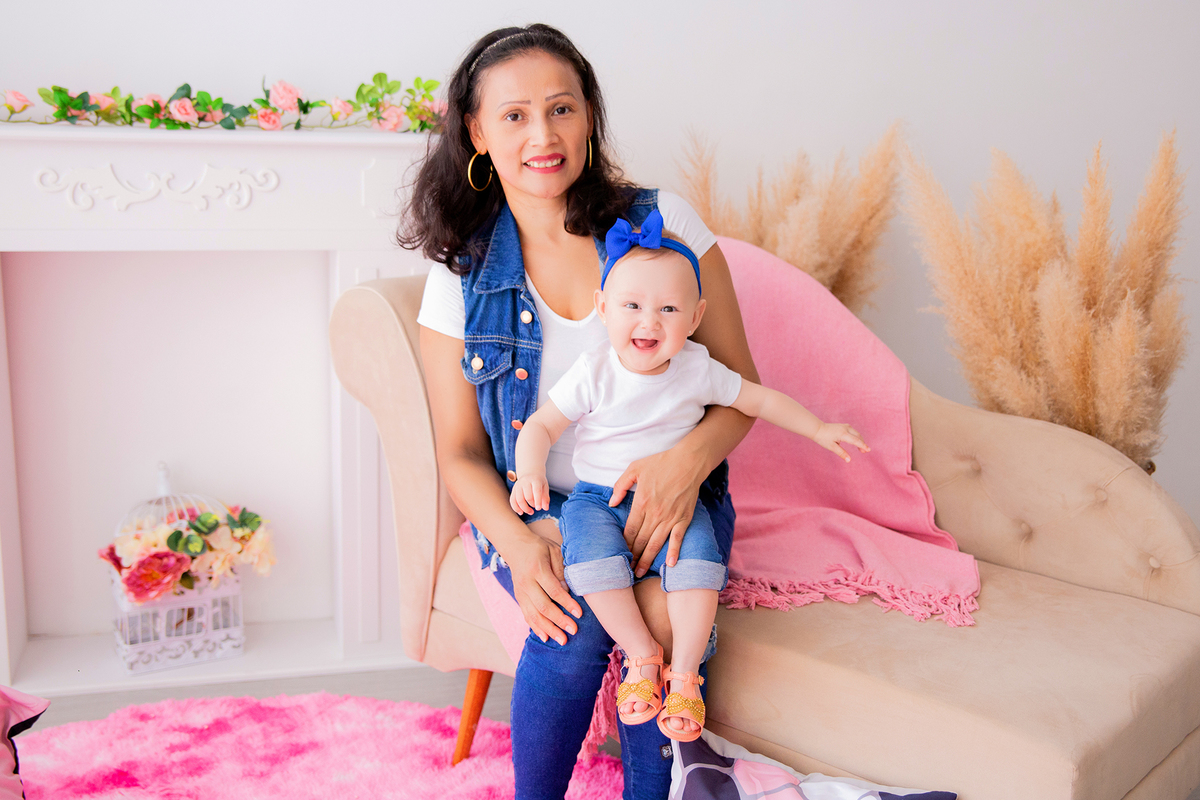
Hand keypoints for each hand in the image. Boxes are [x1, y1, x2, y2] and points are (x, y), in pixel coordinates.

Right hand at [504, 527, 581, 645]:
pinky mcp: (519, 598)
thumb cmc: (539, 548)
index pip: (554, 591)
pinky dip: (536, 627)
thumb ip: (561, 570)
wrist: (515, 546)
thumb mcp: (554, 552)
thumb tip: (567, 591)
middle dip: (559, 621)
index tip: (579, 614)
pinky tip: (546, 637)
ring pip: (534, 615)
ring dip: (549, 629)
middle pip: (543, 606)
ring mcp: (520, 592)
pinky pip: (527, 615)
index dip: (567, 603)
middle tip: (573, 631)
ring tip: (562, 640)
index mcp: (537, 569)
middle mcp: (526, 583)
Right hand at [509, 473, 549, 515]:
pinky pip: (512, 500)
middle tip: (536, 509)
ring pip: (519, 500)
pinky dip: (516, 508)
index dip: (538, 501)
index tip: (539, 509)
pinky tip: (521, 512)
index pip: (536, 491)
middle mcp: (525, 482)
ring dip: (525, 509)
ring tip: (531, 512)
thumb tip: (545, 508)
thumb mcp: (545, 487)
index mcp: (535, 480)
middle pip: (527, 496)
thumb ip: (546, 498)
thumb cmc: (539, 482)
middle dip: (532, 505)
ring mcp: (518, 485)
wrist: (530, 473)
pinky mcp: (513, 490)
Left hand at [609, 448, 706, 577]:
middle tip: (626, 571)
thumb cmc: (660, 463)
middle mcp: (655, 513)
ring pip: (656, 544)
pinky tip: (670, 565)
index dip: (624, 544)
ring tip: (640, 573)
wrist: (688, 462)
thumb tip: (611, 503)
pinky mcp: (684, 519)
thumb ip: (620, 485)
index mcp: (642, 502)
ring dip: (647, 560)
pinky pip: (678, 539)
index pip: (630, 530)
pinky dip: (674, 552)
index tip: (619, 555)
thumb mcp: (635, 468)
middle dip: (632, 557)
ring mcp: (671, 518)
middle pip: (641, 541)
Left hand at [814, 422, 869, 461]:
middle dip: (862, 443)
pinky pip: (853, 431)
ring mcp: (845, 426)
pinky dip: (856, 437)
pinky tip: (856, 442)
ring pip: (856, 433)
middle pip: (858, 436)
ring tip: (861, 449)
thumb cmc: (823, 438)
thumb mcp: (831, 447)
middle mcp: (846, 428)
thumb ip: (841, 453)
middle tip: (864, 452)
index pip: (856, 441)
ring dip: (860, 440)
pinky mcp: (844, 426)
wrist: (817, 429)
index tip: (868, 450)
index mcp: (843, 434)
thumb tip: (849, 460)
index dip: (863, 445)